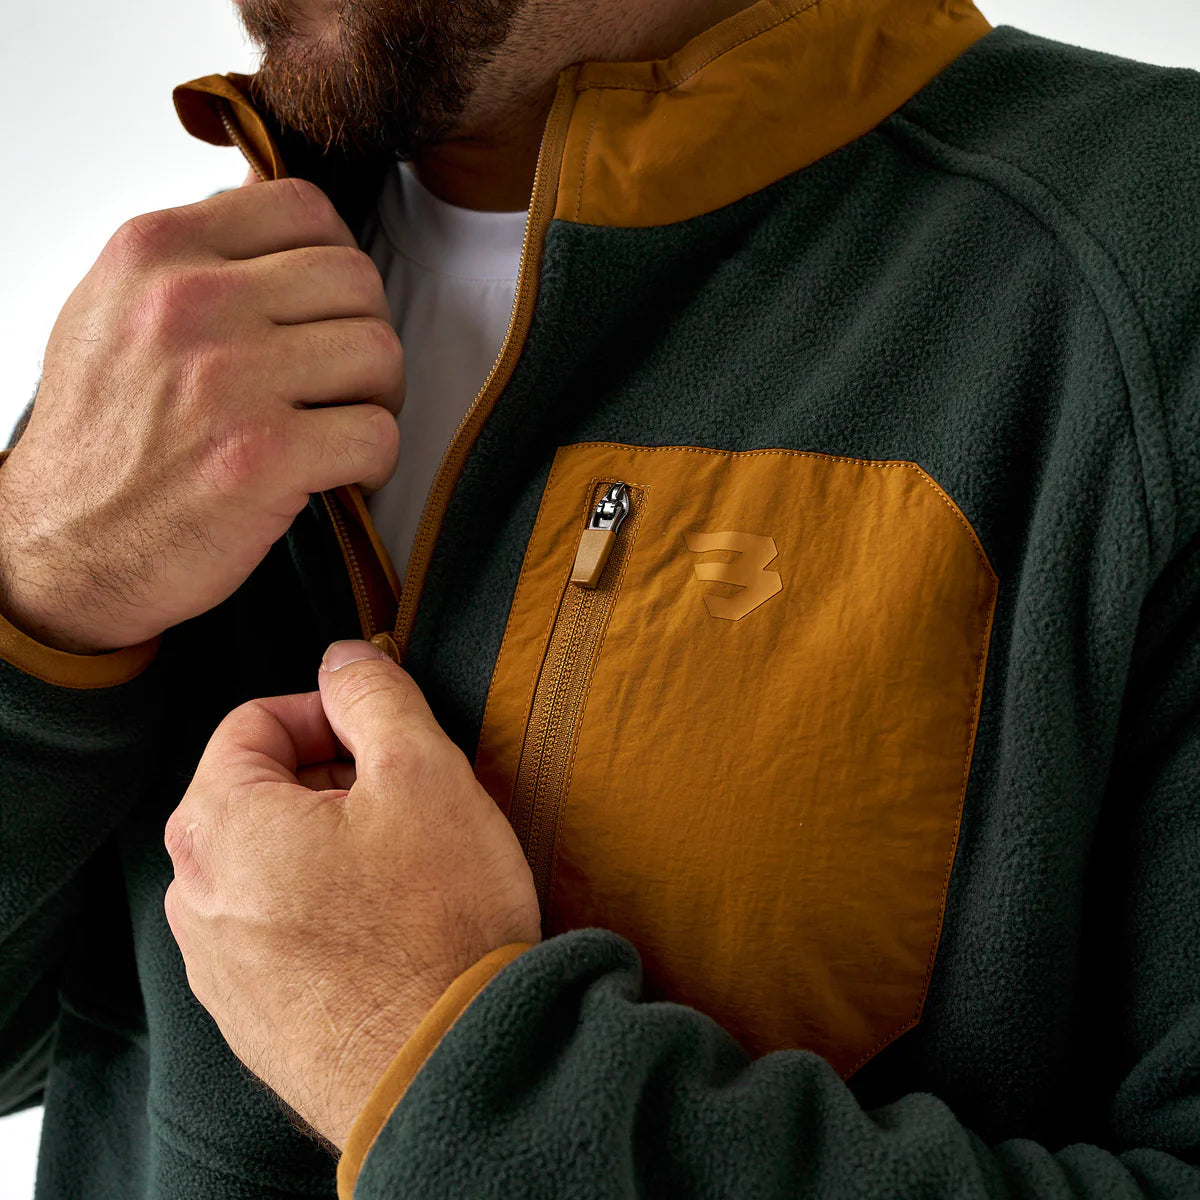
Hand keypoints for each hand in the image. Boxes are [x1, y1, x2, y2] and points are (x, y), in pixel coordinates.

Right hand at [0, 179, 403, 653]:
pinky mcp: (264, 456)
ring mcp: (230, 379)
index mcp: (156, 251)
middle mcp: (192, 302)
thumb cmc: (99, 437)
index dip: (339, 257)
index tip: (332, 306)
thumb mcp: (114, 309)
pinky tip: (344, 471)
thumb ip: (193, 253)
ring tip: (344, 423)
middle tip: (348, 378)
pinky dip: (376, 460)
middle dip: (368, 332)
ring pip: (379, 352)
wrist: (65, 546)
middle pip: (356, 279)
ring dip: (380, 397)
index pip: (303, 206)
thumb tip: (264, 197)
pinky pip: (377, 434)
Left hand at [163, 640, 539, 1149]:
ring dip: (329, 842)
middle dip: (331, 779)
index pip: (253, 724)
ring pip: (268, 859)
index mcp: (219, 825)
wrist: (450, 1074)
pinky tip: (387, 923)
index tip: (381, 735)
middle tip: (405, 798)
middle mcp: (198, 895)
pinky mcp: (250, 1015)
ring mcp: (220, 964)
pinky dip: (324, 903)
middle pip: (256, 792)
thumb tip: (345, 659)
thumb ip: (375, 696)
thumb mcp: (423, 773)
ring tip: (403, 864)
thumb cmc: (437, 925)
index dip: (327, 712)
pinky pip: (276, 924)